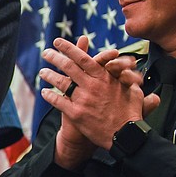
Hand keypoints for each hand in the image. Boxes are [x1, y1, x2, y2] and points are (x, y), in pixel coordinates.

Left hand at [39, 35, 157, 151]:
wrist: (125, 134)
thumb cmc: (130, 112)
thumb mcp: (132, 89)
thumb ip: (127, 76)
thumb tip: (131, 66)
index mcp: (104, 77)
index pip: (83, 58)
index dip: (68, 48)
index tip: (58, 42)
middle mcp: (91, 86)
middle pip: (68, 67)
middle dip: (55, 58)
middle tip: (46, 52)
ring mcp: (83, 100)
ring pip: (61, 83)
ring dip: (49, 76)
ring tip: (42, 71)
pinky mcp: (76, 114)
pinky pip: (58, 102)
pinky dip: (50, 96)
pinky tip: (44, 92)